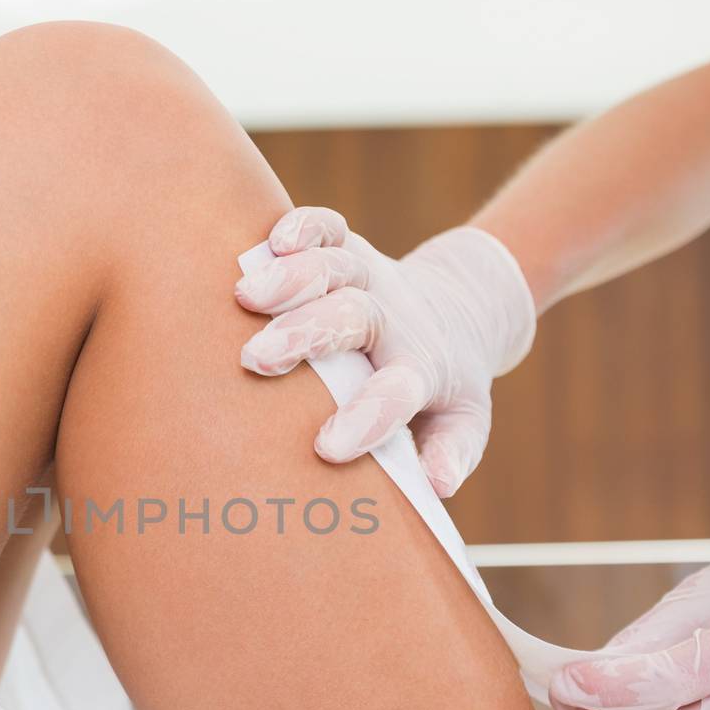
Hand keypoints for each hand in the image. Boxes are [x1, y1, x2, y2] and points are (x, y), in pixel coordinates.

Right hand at [233, 207, 533, 494]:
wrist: (463, 309)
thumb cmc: (443, 386)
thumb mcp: (463, 422)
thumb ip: (452, 451)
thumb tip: (439, 483)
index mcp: (419, 370)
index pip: (396, 393)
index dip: (367, 417)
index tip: (328, 448)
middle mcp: (393, 319)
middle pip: (355, 318)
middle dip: (306, 335)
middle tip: (257, 360)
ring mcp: (371, 278)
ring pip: (336, 267)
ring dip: (292, 278)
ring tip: (246, 296)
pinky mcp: (349, 247)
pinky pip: (329, 227)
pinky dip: (303, 225)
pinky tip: (272, 239)